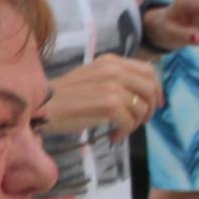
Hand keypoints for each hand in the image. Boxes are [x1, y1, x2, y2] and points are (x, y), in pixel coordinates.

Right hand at [45, 53, 166, 134]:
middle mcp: (114, 70)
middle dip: (150, 108)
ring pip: (142, 107)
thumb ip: (115, 79)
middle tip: (141, 122)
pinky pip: (130, 122)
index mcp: (111, 61)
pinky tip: (113, 137)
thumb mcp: (92, 78)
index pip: (148, 70)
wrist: (42, 106)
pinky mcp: (109, 105)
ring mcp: (113, 86)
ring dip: (135, 124)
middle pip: (150, 88)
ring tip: (121, 130)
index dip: (156, 89)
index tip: (154, 104)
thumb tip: (140, 93)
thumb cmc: (63, 96)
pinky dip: (124, 133)